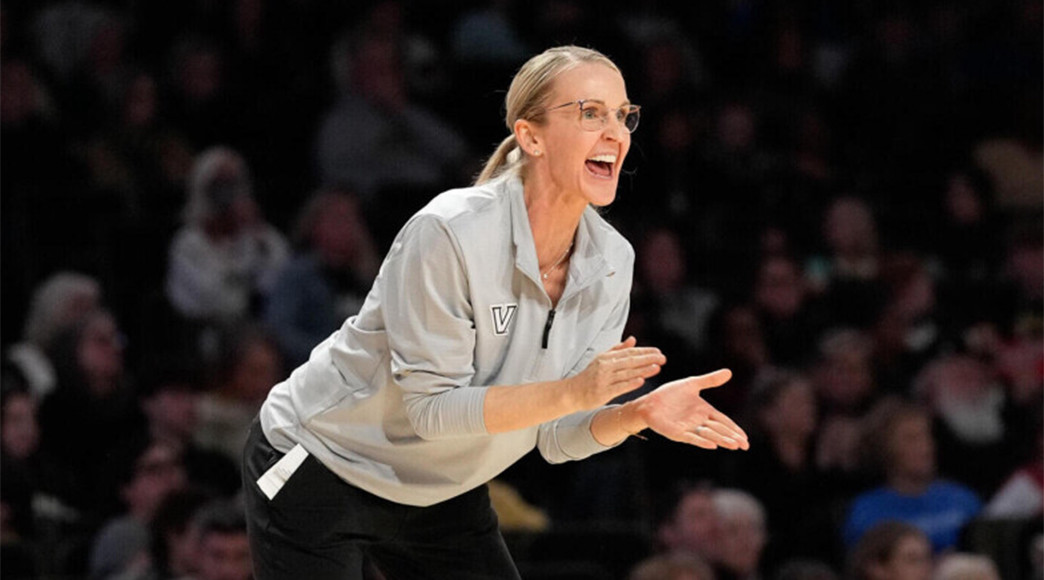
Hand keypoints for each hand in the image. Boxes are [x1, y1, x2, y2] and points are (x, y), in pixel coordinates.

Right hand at [568, 336, 665, 410]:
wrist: (571, 392)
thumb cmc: (588, 377)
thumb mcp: (601, 359)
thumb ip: (618, 349)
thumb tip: (633, 340)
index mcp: (606, 357)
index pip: (629, 352)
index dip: (644, 352)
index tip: (658, 352)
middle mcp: (605, 366)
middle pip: (630, 361)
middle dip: (648, 359)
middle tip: (662, 358)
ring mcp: (604, 379)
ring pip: (627, 373)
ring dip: (643, 370)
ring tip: (657, 368)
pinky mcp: (603, 392)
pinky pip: (619, 387)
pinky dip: (630, 383)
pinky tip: (641, 381)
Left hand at [631, 369, 748, 449]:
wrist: (649, 402)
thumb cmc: (670, 394)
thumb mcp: (692, 384)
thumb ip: (710, 380)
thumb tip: (729, 372)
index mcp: (704, 411)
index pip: (723, 421)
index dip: (734, 429)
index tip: (745, 438)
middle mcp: (699, 422)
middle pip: (719, 430)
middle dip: (732, 438)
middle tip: (745, 446)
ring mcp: (688, 428)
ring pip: (709, 435)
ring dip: (721, 440)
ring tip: (733, 445)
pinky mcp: (677, 433)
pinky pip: (692, 438)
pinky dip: (702, 441)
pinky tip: (712, 445)